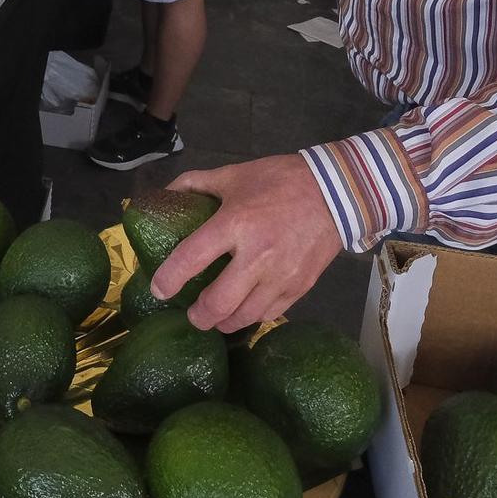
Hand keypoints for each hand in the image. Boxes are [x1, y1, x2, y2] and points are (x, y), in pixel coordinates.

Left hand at [150, 155, 344, 332]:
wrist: (338, 191)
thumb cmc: (280, 180)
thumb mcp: (233, 174)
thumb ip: (195, 184)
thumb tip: (166, 195)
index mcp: (235, 224)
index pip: (191, 258)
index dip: (168, 279)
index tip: (158, 290)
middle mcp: (257, 256)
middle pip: (218, 303)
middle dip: (197, 316)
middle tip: (190, 313)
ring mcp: (281, 276)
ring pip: (244, 317)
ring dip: (223, 323)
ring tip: (214, 318)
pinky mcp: (300, 288)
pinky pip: (270, 315)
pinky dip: (252, 318)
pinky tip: (243, 312)